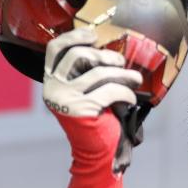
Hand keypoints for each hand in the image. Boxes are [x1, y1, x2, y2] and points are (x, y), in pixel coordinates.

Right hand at [44, 28, 145, 172]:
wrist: (96, 152)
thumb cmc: (96, 119)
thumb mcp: (87, 92)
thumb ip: (89, 72)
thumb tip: (111, 52)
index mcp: (51, 80)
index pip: (55, 49)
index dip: (73, 37)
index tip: (94, 35)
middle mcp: (53, 87)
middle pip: (79, 55)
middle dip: (106, 56)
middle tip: (122, 63)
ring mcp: (64, 99)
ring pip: (98, 72)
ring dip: (122, 74)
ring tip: (136, 79)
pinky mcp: (79, 110)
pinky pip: (109, 90)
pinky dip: (125, 92)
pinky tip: (131, 99)